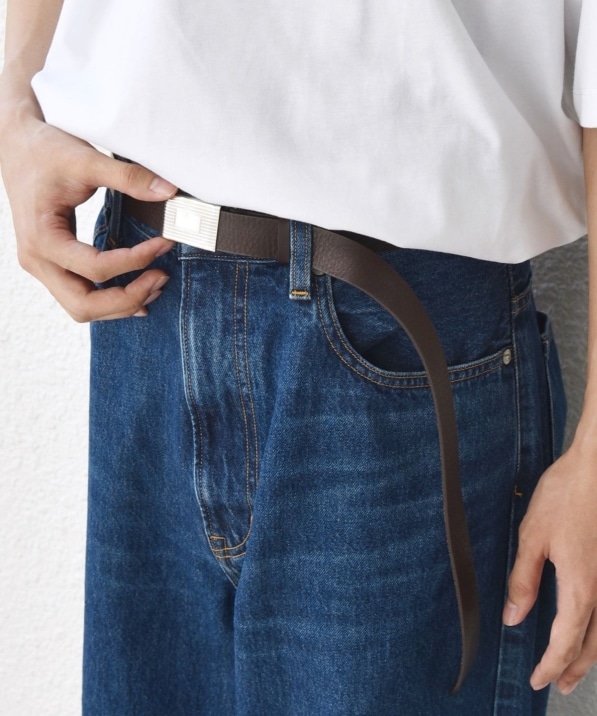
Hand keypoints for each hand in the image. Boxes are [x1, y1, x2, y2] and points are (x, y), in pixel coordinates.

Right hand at [0, 77, 177, 321]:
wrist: (18, 146)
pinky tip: (137, 292)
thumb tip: (168, 192)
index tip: (165, 242)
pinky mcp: (52, 266)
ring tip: (155, 285)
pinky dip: (110, 300)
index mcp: (42, 237)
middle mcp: (37, 260)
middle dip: (128, 299)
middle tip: (161, 277)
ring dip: (121, 305)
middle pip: (84, 305)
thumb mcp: (86, 159)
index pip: (96, 268)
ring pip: (82, 309)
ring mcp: (42, 267)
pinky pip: (81, 297)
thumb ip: (128, 176)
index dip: (136, 261)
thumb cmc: (45, 151)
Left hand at [503, 441, 596, 694]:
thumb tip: (513, 616)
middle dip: (574, 667)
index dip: (551, 663)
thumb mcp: (532, 537)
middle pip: (593, 643)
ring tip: (576, 667)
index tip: (538, 679)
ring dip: (591, 653)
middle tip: (559, 684)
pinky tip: (592, 626)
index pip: (565, 640)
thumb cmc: (565, 496)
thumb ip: (523, 580)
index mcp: (581, 586)